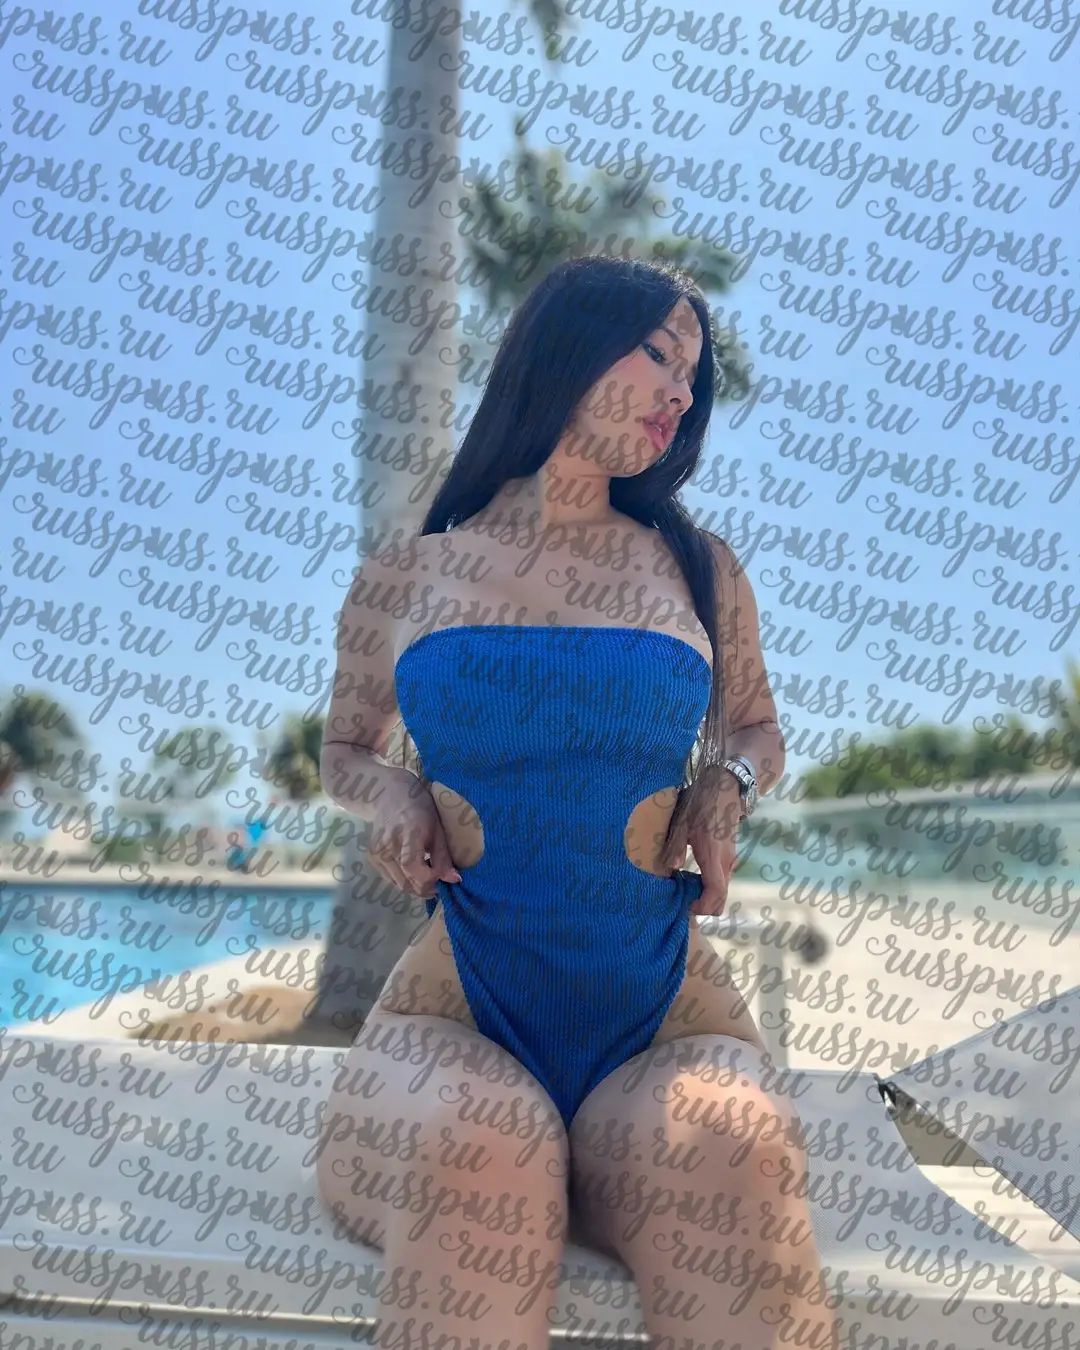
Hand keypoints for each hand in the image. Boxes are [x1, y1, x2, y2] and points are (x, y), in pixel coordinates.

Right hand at [368, 773, 461, 898]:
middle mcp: (387, 845)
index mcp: (407, 833)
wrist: (389, 794)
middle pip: (406, 882)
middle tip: (440, 881)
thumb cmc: (419, 807)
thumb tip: (453, 880)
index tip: (445, 877)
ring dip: (416, 886)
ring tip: (428, 873)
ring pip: (399, 885)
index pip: (413, 868)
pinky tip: (414, 869)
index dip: (430, 879)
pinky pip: (391, 879)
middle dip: (427, 887)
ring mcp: (376, 853)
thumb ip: (443, 856)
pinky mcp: (372, 858)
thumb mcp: (437, 828)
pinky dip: (405, 880)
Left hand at [686, 772, 742, 917]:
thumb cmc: (701, 804)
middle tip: (681, 902)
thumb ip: (676, 846)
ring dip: (705, 895)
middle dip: (703, 905)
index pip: (716, 892)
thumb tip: (670, 869)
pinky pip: (720, 879)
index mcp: (713, 856)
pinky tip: (690, 877)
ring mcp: (729, 859)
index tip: (687, 907)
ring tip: (682, 890)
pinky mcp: (728, 855)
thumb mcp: (682, 822)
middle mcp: (725, 862)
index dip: (703, 906)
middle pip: (721, 897)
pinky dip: (708, 885)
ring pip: (721, 889)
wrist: (726, 788)